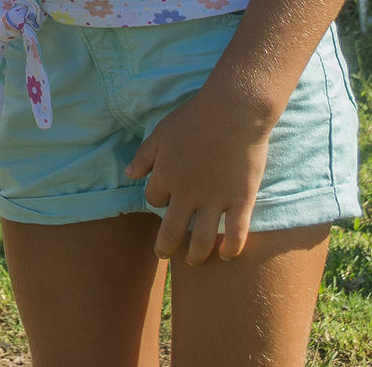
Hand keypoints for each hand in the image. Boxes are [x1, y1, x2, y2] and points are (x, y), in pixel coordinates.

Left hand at [126, 86, 273, 263]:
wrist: (233, 111)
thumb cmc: (194, 117)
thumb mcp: (161, 132)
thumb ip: (144, 156)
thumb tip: (129, 175)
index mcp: (165, 176)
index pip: (154, 200)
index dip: (157, 201)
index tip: (165, 199)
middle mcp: (187, 193)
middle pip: (171, 230)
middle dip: (165, 246)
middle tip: (163, 255)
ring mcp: (215, 199)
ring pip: (202, 239)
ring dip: (195, 255)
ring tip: (193, 260)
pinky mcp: (242, 199)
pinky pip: (236, 232)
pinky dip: (231, 248)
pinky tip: (226, 256)